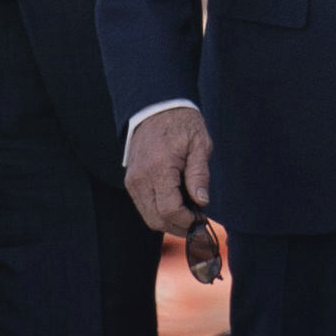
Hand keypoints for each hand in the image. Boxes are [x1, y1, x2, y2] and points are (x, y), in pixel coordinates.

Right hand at [124, 106, 214, 243]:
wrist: (156, 108)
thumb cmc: (182, 124)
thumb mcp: (200, 144)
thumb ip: (200, 174)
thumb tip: (202, 202)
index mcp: (158, 169)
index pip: (169, 210)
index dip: (187, 221)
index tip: (203, 221)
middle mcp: (140, 179)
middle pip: (156, 219)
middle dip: (179, 227)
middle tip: (200, 225)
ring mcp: (133, 182)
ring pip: (148, 217)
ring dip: (169, 222)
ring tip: (191, 217)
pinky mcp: (132, 182)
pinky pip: (144, 206)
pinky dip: (160, 213)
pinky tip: (179, 208)